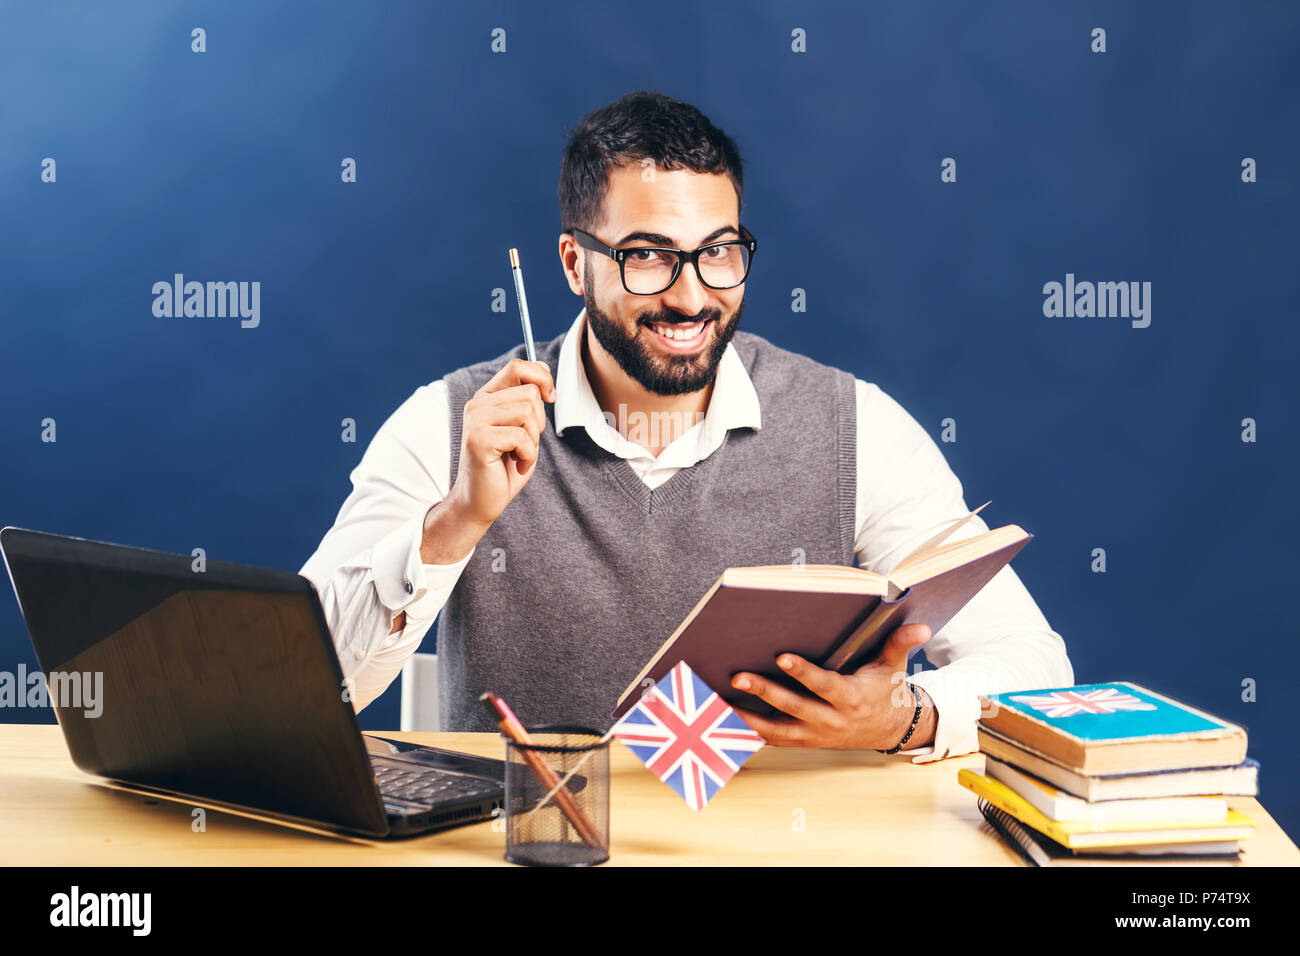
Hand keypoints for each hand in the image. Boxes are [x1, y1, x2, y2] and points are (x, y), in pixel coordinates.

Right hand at [446, 358, 555, 529]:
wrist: (481, 501)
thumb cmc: (504, 466)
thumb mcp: (524, 427)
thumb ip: (529, 399)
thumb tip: (543, 371)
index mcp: (488, 397)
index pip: (518, 366)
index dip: (542, 378)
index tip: (550, 398)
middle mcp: (478, 404)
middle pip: (529, 392)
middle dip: (539, 422)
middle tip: (524, 443)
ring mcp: (475, 420)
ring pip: (527, 412)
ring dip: (533, 440)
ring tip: (518, 454)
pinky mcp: (477, 440)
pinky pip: (521, 437)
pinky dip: (528, 456)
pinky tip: (515, 464)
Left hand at [729, 622, 934, 749]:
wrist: (889, 729)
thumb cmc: (885, 690)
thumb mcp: (894, 666)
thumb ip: (900, 643)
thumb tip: (921, 626)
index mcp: (850, 699)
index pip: (823, 685)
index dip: (803, 672)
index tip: (781, 657)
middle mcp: (830, 721)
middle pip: (793, 708)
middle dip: (764, 693)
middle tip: (737, 677)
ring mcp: (814, 735)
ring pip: (775, 730)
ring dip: (745, 719)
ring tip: (716, 705)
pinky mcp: (803, 742)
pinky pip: (771, 740)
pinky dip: (746, 733)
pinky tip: (721, 722)